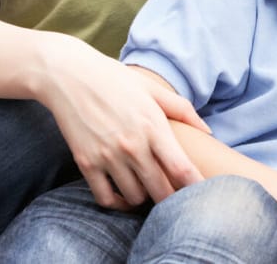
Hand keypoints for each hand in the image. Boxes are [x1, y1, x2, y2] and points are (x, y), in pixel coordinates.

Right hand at [39, 40, 205, 208]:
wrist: (68, 75)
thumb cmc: (114, 79)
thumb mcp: (151, 88)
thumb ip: (182, 109)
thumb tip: (208, 131)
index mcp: (153, 126)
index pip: (181, 169)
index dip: (195, 187)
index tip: (202, 194)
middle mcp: (132, 145)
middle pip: (161, 191)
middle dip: (171, 198)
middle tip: (172, 194)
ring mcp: (108, 156)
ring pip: (135, 198)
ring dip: (143, 197)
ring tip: (146, 188)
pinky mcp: (86, 163)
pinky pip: (106, 198)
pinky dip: (116, 202)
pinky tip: (121, 192)